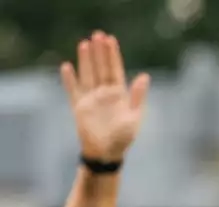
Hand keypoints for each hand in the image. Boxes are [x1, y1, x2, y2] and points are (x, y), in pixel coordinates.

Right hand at [59, 31, 150, 161]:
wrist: (106, 153)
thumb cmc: (123, 138)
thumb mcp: (134, 117)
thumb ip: (138, 97)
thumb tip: (144, 76)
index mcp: (119, 95)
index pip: (115, 70)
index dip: (113, 55)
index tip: (110, 39)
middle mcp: (105, 94)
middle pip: (101, 68)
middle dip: (99, 52)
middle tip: (97, 34)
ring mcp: (91, 99)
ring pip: (87, 75)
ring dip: (86, 60)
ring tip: (84, 44)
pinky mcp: (79, 107)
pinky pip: (73, 90)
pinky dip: (69, 79)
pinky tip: (66, 66)